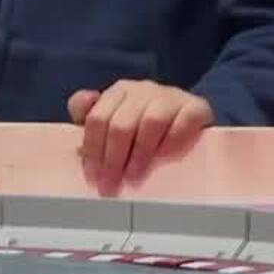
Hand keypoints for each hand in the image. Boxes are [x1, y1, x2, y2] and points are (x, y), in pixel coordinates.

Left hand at [69, 81, 214, 194]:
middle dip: (112, 158)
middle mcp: (142, 89)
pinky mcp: (196, 106)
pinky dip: (172, 140)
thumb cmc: (142, 125)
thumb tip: (77, 149)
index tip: (92, 176)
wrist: (187, 117)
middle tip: (110, 184)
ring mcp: (170, 96)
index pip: (96, 118)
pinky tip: (164, 157)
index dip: (92, 150)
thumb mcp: (112, 124)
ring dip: (139, 154)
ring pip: (150, 122)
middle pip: (120, 124)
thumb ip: (91, 130)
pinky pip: (184, 121)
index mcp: (117, 92)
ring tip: (133, 176)